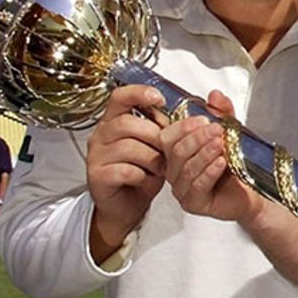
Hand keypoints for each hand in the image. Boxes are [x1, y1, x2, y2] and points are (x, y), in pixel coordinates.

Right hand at [86, 84, 169, 261]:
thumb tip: (201, 110)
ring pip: (129, 147)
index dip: (139, 93)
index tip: (159, 98)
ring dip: (152, 159)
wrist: (127, 204)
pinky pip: (125, 170)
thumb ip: (170, 126)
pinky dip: (142, 176)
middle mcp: (101, 134)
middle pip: (128, 123)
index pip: (120, 96)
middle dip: (156, 136)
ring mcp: (96, 155)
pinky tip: (146, 179)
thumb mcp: (161, 144)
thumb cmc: (144, 170)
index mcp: (115, 120)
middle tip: (168, 150)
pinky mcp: (97, 176)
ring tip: (160, 168)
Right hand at [163, 90, 264, 223]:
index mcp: (178, 152)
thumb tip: (215, 95)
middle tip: (217, 130)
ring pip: (187, 168)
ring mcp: (182, 189)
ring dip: (205, 153)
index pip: (168, 136)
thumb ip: (223, 113)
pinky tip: (221, 162)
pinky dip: (210, 172)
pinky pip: (197, 186)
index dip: (184, 126)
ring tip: (221, 144)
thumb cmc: (237, 165)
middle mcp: (175, 170)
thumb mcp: (231, 133)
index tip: (204, 119)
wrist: (253, 192)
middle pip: (177, 151)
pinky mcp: (193, 203)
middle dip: (198, 138)